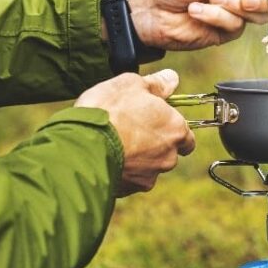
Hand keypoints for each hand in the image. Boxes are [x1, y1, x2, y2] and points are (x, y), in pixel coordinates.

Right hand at [75, 69, 194, 195]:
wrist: (80, 145)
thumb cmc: (109, 111)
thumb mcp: (131, 84)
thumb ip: (157, 84)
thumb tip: (172, 78)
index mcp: (175, 130)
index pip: (187, 136)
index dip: (172, 129)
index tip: (155, 122)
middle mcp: (168, 156)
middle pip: (167, 153)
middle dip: (153, 145)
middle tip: (130, 130)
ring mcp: (149, 176)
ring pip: (148, 167)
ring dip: (136, 158)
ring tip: (113, 144)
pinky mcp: (129, 190)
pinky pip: (129, 179)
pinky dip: (121, 170)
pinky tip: (105, 157)